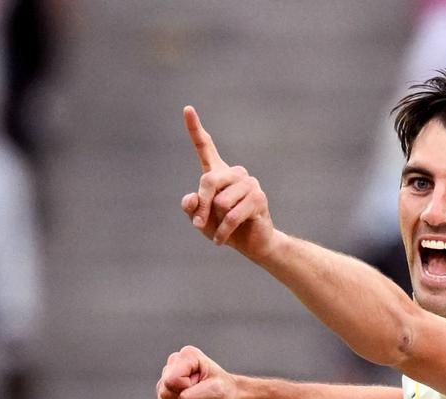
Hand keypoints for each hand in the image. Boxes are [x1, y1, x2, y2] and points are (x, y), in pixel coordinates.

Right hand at [157, 345, 239, 398]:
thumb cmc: (224, 391)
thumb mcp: (216, 390)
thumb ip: (193, 395)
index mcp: (186, 356)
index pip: (172, 380)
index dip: (187, 388)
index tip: (203, 385)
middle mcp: (173, 363)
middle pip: (165, 391)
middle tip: (200, 394)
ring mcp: (167, 378)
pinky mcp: (165, 392)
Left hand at [181, 106, 275, 258]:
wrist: (252, 244)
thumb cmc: (223, 228)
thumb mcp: (200, 219)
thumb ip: (192, 207)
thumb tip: (191, 199)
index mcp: (219, 173)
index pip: (205, 147)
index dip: (195, 129)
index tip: (187, 109)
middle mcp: (235, 173)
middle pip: (209, 181)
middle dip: (201, 206)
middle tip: (198, 225)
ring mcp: (249, 183)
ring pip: (220, 202)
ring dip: (215, 222)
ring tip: (221, 229)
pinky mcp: (258, 198)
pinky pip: (231, 216)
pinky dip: (222, 232)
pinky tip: (220, 240)